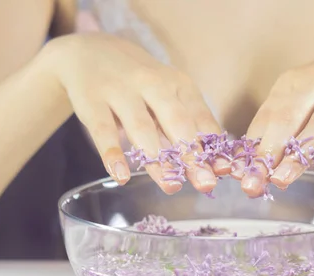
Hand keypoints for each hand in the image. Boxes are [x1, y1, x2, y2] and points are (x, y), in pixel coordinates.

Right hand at [40, 33, 226, 193]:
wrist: (89, 51)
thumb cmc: (139, 83)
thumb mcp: (168, 94)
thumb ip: (187, 125)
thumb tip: (214, 166)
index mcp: (178, 84)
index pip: (199, 116)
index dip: (213, 145)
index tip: (224, 171)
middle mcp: (153, 83)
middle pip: (176, 122)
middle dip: (192, 155)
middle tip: (205, 184)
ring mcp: (121, 90)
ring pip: (142, 128)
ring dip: (158, 159)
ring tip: (171, 186)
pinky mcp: (92, 100)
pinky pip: (103, 130)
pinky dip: (113, 154)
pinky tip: (122, 176)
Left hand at [238, 37, 313, 196]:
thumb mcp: (308, 97)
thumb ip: (286, 125)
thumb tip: (257, 163)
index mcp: (292, 82)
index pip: (267, 116)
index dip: (252, 146)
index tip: (239, 173)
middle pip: (288, 118)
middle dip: (268, 152)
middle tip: (254, 181)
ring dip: (300, 153)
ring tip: (282, 178)